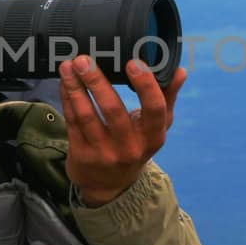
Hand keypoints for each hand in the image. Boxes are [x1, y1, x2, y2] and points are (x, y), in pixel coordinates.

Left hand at [57, 55, 187, 205]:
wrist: (110, 185)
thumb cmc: (136, 145)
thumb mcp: (156, 128)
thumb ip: (167, 98)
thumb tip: (180, 71)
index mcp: (153, 137)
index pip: (154, 109)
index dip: (145, 85)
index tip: (133, 62)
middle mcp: (130, 147)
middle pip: (113, 110)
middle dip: (97, 81)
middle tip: (85, 59)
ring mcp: (104, 153)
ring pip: (87, 115)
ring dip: (75, 88)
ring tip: (68, 66)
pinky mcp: (82, 155)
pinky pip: (72, 122)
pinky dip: (67, 99)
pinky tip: (65, 82)